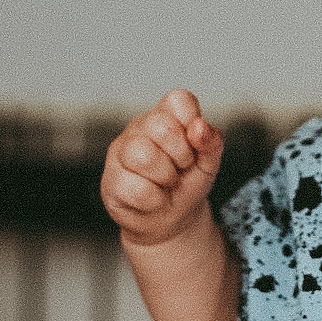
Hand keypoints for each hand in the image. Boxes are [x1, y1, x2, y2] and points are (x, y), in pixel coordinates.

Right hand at [101, 89, 223, 247]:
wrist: (172, 220)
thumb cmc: (188, 182)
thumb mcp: (209, 162)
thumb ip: (211, 142)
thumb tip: (199, 126)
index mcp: (166, 115)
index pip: (179, 100)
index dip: (192, 123)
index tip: (194, 145)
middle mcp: (140, 127)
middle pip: (160, 126)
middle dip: (181, 155)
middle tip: (181, 168)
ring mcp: (120, 152)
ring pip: (143, 156)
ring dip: (166, 177)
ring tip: (166, 183)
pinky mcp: (110, 181)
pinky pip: (137, 189)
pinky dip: (155, 200)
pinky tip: (153, 199)